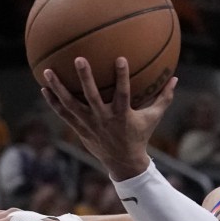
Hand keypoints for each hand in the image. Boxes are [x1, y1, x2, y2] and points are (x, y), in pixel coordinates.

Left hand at [41, 56, 176, 179]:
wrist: (123, 162)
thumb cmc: (139, 136)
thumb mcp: (153, 118)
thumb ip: (163, 98)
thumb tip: (175, 78)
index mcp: (122, 115)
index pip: (123, 93)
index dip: (122, 77)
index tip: (120, 58)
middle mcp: (104, 119)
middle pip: (92, 97)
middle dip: (85, 78)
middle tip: (78, 58)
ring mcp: (89, 124)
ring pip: (71, 104)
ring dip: (58, 88)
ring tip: (47, 71)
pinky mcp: (79, 128)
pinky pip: (63, 114)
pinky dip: (53, 102)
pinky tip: (44, 88)